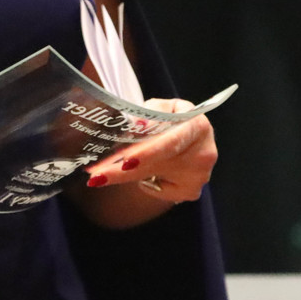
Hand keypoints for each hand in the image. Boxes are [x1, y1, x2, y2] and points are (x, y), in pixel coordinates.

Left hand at [83, 99, 216, 202]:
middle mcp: (204, 153)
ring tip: (109, 170)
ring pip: (152, 178)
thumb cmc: (169, 119)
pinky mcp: (192, 191)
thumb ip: (147, 114)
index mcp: (198, 126)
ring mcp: (200, 176)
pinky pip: (158, 191)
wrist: (185, 136)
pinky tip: (152, 170)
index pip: (172, 141)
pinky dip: (147, 182)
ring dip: (127, 174)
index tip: (126, 161)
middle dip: (122, 171)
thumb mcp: (160, 108)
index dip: (149, 152)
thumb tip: (133, 125)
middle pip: (157, 164)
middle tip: (96, 176)